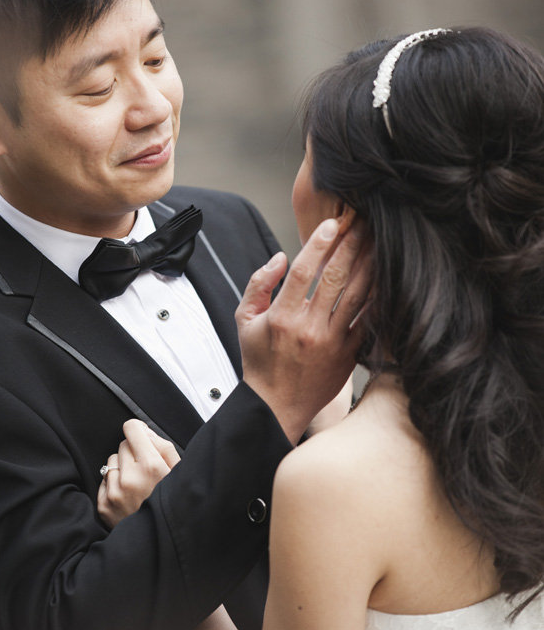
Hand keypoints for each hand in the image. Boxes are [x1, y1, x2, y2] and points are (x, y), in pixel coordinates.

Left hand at [97, 419, 180, 528]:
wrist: (161, 542)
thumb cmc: (174, 504)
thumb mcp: (179, 472)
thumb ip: (163, 446)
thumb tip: (143, 432)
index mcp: (151, 466)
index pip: (132, 428)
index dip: (139, 431)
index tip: (142, 438)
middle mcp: (130, 478)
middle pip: (122, 444)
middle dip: (133, 452)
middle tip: (146, 470)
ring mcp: (114, 493)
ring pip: (111, 461)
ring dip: (122, 468)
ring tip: (137, 486)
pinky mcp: (103, 506)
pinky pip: (103, 480)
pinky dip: (114, 485)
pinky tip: (128, 497)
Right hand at [236, 216, 369, 443]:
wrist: (276, 406)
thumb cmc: (260, 361)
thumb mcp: (244, 321)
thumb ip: (258, 285)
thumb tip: (280, 258)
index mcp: (281, 317)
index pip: (303, 272)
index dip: (319, 244)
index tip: (331, 224)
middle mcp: (308, 329)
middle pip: (335, 278)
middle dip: (351, 246)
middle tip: (362, 223)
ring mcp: (332, 343)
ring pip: (356, 296)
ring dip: (369, 266)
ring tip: (377, 243)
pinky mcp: (348, 355)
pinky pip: (368, 321)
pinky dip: (377, 299)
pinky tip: (385, 278)